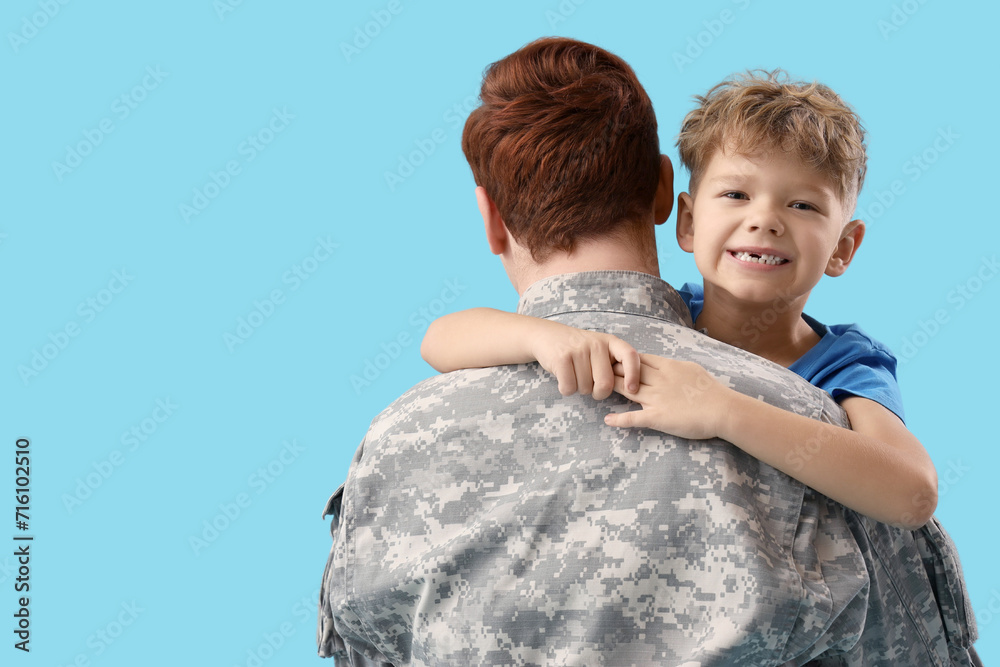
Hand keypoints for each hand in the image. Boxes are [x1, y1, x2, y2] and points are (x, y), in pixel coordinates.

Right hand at [531, 324, 640, 399]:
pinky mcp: (561, 358)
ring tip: (575, 375)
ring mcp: (578, 350)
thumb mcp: (600, 349)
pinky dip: (566, 389)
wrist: (548, 336)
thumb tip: (630, 388)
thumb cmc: (579, 349)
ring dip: (580, 389)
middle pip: (605, 384)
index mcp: (610, 341)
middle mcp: (596, 344)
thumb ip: (614, 363)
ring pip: (586, 389)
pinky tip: (564, 377)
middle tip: (592, 386)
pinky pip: (569, 388)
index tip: (632, 390)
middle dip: (599, 393)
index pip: (630, 356)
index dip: (634, 375)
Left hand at [604, 354, 732, 439]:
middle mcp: (659, 380)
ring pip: (627, 390)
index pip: (639, 358)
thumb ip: (675, 368)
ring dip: (610, 387)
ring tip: (595, 387)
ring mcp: (656, 399)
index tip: (611, 358)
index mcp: (668, 367)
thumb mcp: (692, 370)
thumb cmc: (712, 391)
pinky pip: (635, 418)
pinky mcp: (658, 417)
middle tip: (595, 368)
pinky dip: (619, 420)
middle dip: (611, 369)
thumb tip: (665, 366)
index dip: (623, 358)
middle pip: (628, 371)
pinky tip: (607, 421)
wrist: (724, 409)